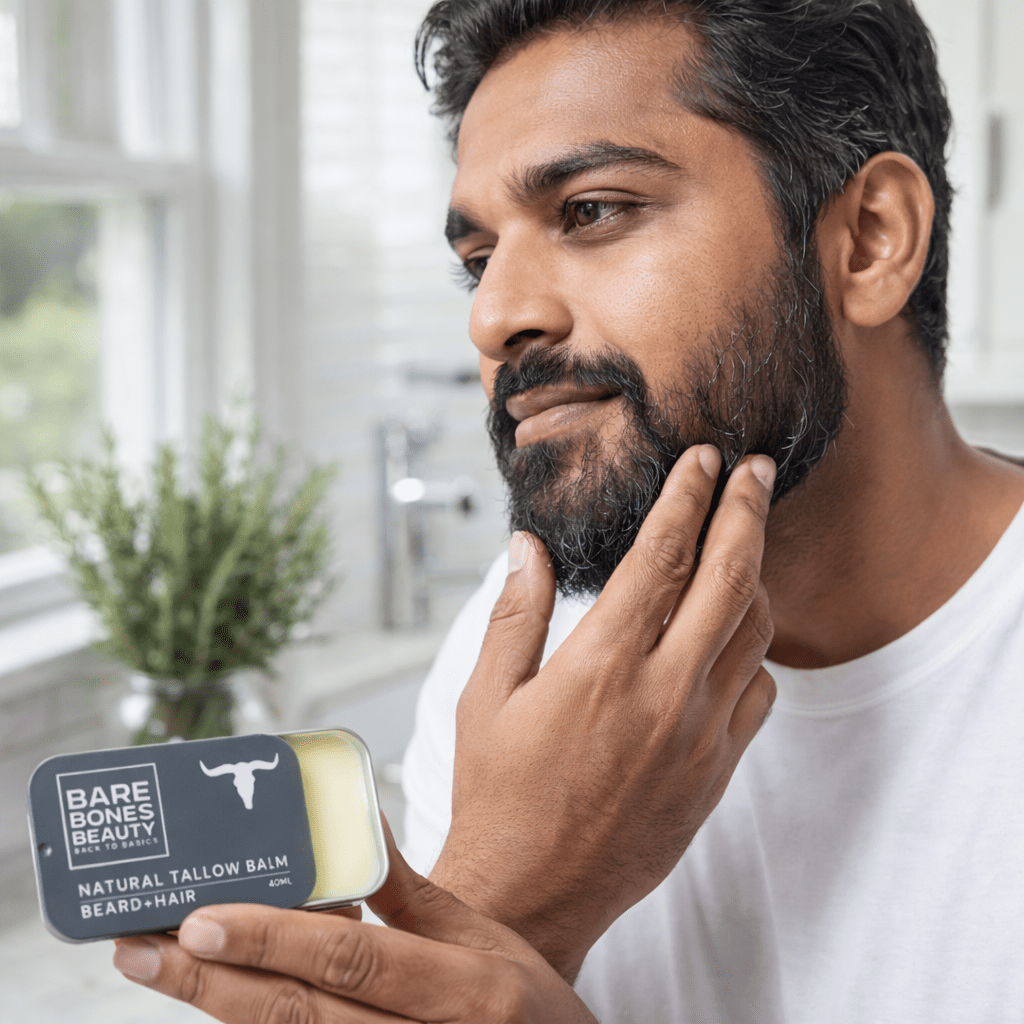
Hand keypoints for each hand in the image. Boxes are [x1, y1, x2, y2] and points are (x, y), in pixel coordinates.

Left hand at [112, 820, 597, 1022]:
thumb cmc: (525, 1005)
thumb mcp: (482, 939)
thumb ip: (411, 889)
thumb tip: (360, 818)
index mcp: (464, 988)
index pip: (351, 960)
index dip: (274, 938)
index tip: (202, 915)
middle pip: (299, 1015)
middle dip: (210, 980)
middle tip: (138, 947)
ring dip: (219, 1004)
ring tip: (158, 966)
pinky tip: (217, 995)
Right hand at [431, 446, 776, 980]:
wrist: (535, 897)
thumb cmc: (499, 794)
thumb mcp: (486, 697)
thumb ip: (514, 614)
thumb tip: (528, 546)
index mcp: (601, 665)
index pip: (661, 556)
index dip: (685, 497)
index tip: (700, 459)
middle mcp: (663, 692)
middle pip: (728, 577)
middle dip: (747, 510)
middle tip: (756, 470)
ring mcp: (700, 734)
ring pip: (754, 630)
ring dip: (755, 573)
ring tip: (745, 540)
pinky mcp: (717, 771)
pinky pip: (759, 691)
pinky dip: (754, 648)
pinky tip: (732, 633)